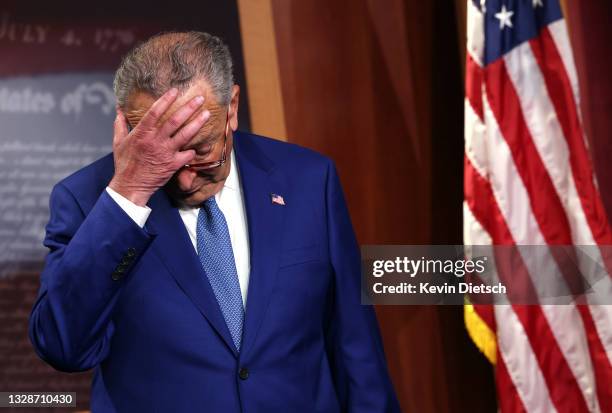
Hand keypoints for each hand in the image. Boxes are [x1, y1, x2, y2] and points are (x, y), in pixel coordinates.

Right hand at [109, 88, 209, 205]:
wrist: (131, 186)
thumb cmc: (124, 164)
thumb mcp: (118, 142)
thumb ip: (120, 124)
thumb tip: (119, 109)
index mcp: (141, 133)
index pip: (155, 112)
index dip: (166, 100)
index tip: (175, 91)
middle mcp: (155, 141)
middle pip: (175, 121)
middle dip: (189, 108)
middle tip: (200, 98)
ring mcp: (165, 152)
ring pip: (185, 135)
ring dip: (197, 124)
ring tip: (206, 114)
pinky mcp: (173, 164)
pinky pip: (188, 154)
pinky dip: (194, 150)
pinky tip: (200, 145)